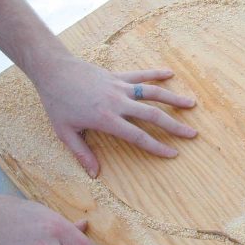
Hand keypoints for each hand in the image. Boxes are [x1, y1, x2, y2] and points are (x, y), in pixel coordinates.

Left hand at [34, 51, 197, 177]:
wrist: (53, 70)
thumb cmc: (57, 102)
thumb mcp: (65, 132)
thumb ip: (82, 153)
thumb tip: (94, 174)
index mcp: (107, 119)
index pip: (138, 136)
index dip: (157, 146)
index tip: (173, 153)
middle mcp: (118, 103)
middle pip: (153, 115)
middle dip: (174, 126)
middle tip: (192, 134)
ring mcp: (120, 87)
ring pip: (153, 93)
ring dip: (173, 99)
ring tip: (192, 104)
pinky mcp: (118, 76)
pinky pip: (141, 75)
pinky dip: (156, 73)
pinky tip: (170, 74)